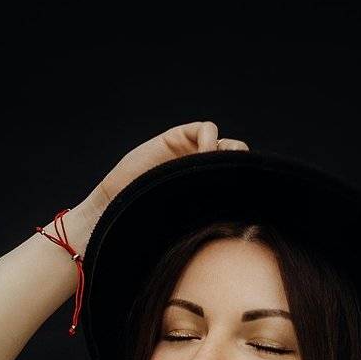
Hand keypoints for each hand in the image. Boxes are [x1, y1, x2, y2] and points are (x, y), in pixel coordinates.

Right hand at [94, 120, 248, 208]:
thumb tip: (237, 230)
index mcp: (207, 191)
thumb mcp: (187, 222)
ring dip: (226, 153)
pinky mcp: (178, 137)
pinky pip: (206, 129)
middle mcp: (202, 170)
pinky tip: (201, 155)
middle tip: (232, 178)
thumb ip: (208, 215)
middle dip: (240, 165)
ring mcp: (191, 152)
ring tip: (214, 168)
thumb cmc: (148, 220)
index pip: (237, 180)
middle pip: (236, 159)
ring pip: (226, 143)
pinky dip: (209, 140)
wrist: (117, 205)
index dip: (243, 183)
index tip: (239, 196)